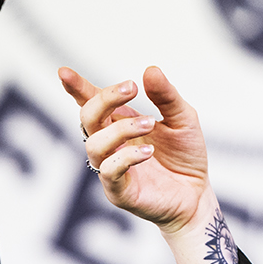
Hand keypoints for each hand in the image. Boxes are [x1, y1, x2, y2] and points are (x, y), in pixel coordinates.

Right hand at [58, 65, 209, 232]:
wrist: (197, 193)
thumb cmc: (185, 155)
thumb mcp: (183, 119)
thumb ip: (166, 97)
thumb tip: (150, 70)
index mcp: (120, 122)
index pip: (92, 102)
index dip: (77, 88)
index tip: (64, 72)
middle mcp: (111, 143)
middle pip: (88, 117)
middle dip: (105, 99)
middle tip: (132, 88)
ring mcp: (111, 167)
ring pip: (94, 144)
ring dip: (121, 129)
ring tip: (150, 124)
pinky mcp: (119, 191)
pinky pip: (108, 171)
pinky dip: (126, 157)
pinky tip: (148, 151)